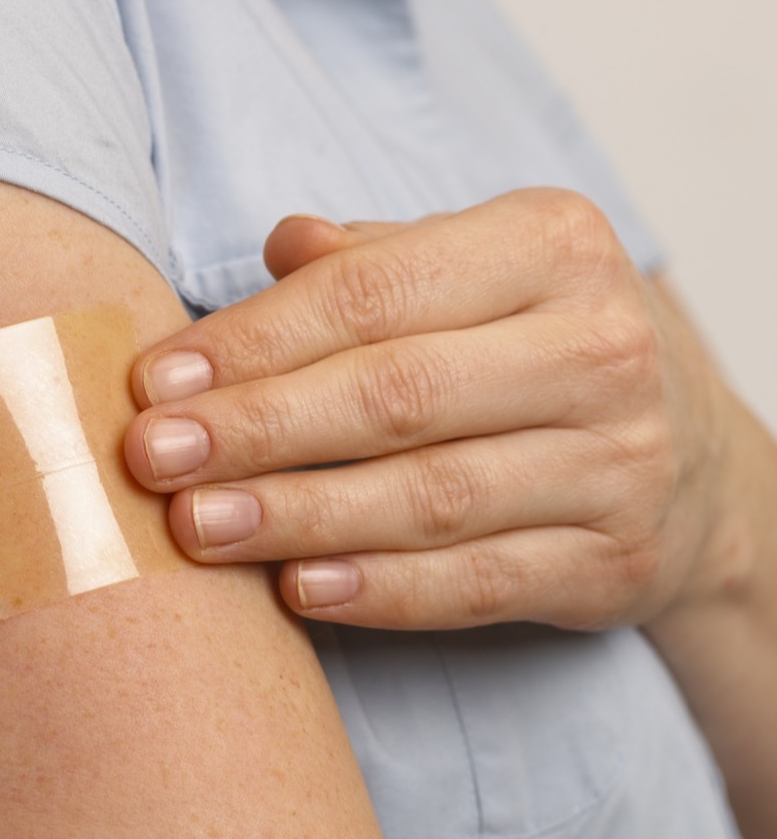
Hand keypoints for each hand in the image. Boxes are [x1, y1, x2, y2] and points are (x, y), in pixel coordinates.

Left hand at [124, 188, 729, 630]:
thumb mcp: (473, 268)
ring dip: (299, 516)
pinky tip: (299, 592)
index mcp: (549, 246)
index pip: (373, 294)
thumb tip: (280, 247)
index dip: (253, 342)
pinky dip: (384, 593)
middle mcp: (598, 347)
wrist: (685, 453)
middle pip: (396, 394)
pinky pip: (481, 583)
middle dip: (259, 428)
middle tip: (152, 459)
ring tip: (196, 527)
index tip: (156, 383)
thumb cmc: (531, 344)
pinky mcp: (613, 562)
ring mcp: (618, 463)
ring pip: (431, 498)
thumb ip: (375, 260)